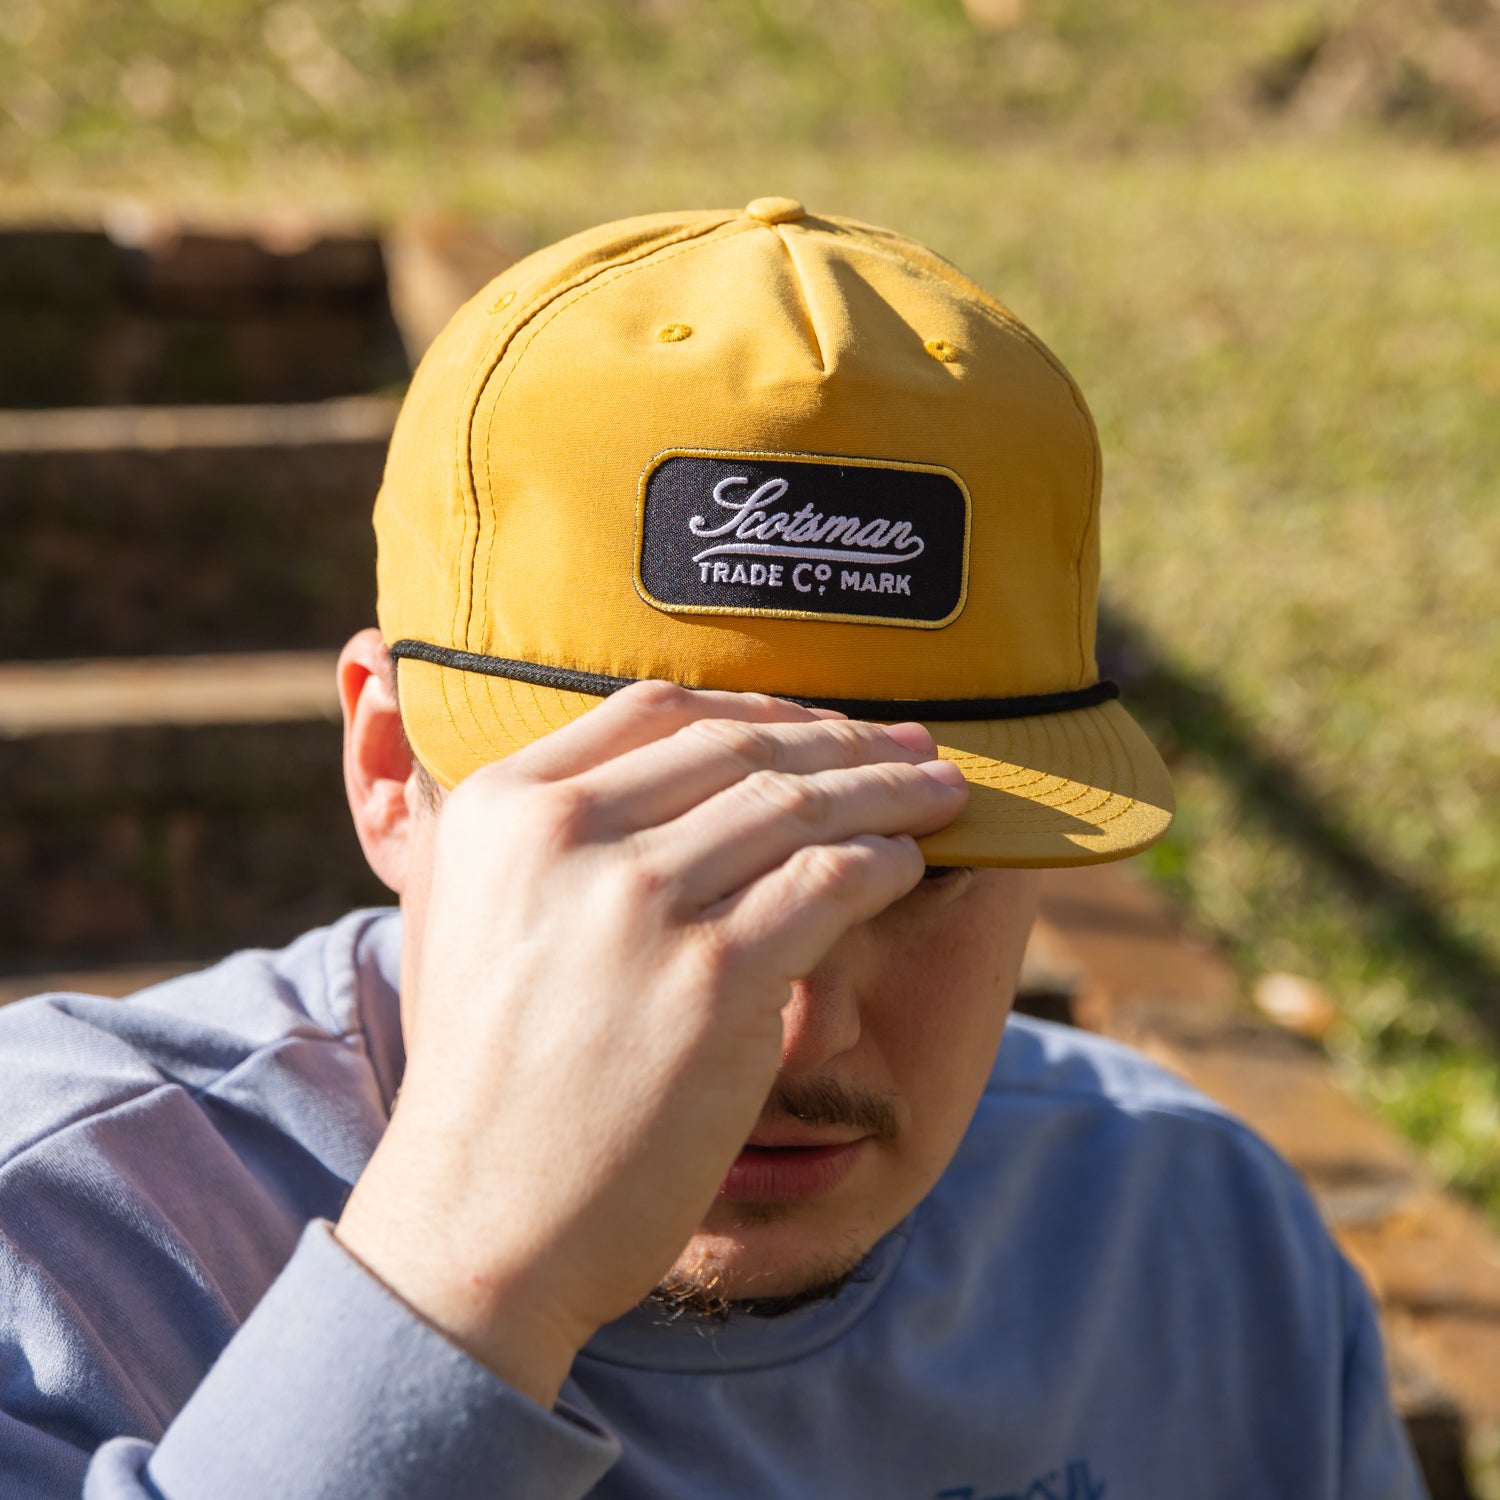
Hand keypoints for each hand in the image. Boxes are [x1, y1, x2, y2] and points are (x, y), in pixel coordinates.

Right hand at [335, 681, 966, 1406]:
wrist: (484, 1220)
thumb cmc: (493, 1080)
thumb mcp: (476, 918)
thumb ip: (550, 836)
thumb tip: (674, 778)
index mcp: (504, 806)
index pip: (657, 711)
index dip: (758, 710)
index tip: (819, 726)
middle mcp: (567, 834)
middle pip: (740, 748)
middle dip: (845, 742)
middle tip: (914, 746)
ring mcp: (643, 902)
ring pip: (799, 807)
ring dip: (889, 791)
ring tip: (942, 793)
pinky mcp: (716, 977)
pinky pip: (831, 883)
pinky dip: (886, 861)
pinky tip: (912, 862)